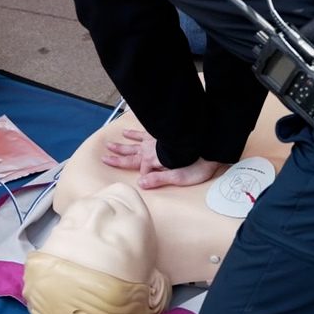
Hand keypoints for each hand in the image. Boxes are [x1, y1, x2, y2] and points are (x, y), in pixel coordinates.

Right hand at [102, 128, 225, 189]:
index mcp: (154, 161)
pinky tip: (131, 130)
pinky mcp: (163, 134)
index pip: (143, 172)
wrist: (209, 143)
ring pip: (135, 142)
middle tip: (104, 155)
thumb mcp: (179, 177)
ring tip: (112, 142)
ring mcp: (156, 140)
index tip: (148, 183)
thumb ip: (159, 180)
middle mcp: (151, 149)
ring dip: (124, 144)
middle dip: (118, 157)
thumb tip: (140, 184)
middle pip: (131, 155)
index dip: (145, 178)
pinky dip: (137, 131)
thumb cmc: (197, 163)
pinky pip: (146, 132)